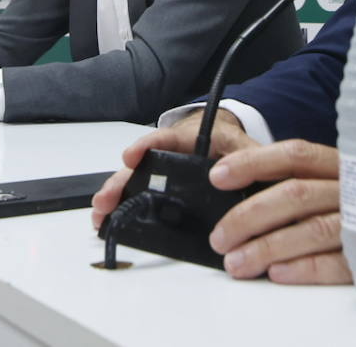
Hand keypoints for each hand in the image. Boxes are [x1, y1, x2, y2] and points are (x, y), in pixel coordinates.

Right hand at [90, 108, 257, 230]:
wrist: (229, 144)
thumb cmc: (234, 145)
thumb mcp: (248, 150)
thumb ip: (252, 161)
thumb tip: (254, 178)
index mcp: (194, 139)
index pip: (169, 137)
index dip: (148, 145)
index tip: (131, 156)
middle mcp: (172, 152)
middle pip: (143, 164)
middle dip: (122, 180)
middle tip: (106, 199)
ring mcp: (163, 168)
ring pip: (136, 179)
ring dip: (117, 195)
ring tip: (101, 214)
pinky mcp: (160, 184)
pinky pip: (138, 191)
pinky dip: (123, 204)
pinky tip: (110, 217)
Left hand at [202, 134, 355, 283]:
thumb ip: (346, 180)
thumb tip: (290, 196)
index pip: (296, 155)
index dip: (253, 162)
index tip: (219, 173)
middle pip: (293, 194)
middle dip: (248, 214)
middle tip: (219, 236)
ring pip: (312, 228)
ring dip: (269, 246)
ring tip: (239, 264)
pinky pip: (349, 262)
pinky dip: (312, 269)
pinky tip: (283, 275)